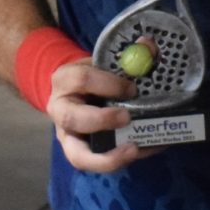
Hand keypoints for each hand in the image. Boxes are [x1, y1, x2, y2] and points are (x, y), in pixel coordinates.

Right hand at [47, 56, 150, 173]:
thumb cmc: (92, 77)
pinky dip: (122, 160)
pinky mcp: (79, 153)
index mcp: (65, 80)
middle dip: (101, 120)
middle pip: (72, 119)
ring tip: (134, 150)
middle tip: (127, 117)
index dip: (108, 83)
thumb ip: (127, 56)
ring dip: (106, 157)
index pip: (81, 79)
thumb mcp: (103, 62)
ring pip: (77, 155)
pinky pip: (97, 164)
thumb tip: (149, 45)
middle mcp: (60, 110)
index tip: (132, 88)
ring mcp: (67, 136)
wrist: (73, 92)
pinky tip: (147, 149)